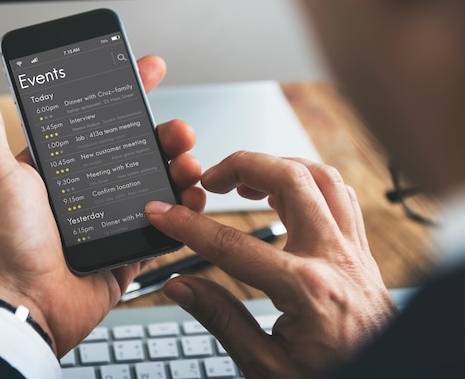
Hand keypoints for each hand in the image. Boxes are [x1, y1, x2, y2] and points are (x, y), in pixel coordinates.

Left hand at [0, 55, 203, 355]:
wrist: (23, 304)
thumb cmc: (3, 241)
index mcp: (60, 168)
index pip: (99, 121)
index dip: (126, 94)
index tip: (147, 71)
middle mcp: (87, 191)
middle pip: (137, 151)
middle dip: (164, 134)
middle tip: (178, 130)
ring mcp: (110, 220)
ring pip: (156, 184)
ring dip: (178, 169)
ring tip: (187, 164)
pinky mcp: (127, 250)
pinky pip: (162, 226)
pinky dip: (182, 211)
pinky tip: (191, 199)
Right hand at [146, 152, 396, 377]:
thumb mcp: (267, 366)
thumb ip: (221, 320)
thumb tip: (180, 286)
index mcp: (307, 291)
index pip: (233, 245)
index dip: (188, 226)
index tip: (163, 212)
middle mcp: (335, 258)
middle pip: (290, 180)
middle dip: (242, 166)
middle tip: (210, 179)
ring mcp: (353, 251)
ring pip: (322, 177)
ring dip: (278, 166)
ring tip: (244, 181)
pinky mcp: (361, 252)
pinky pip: (340, 195)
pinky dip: (308, 182)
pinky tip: (284, 194)